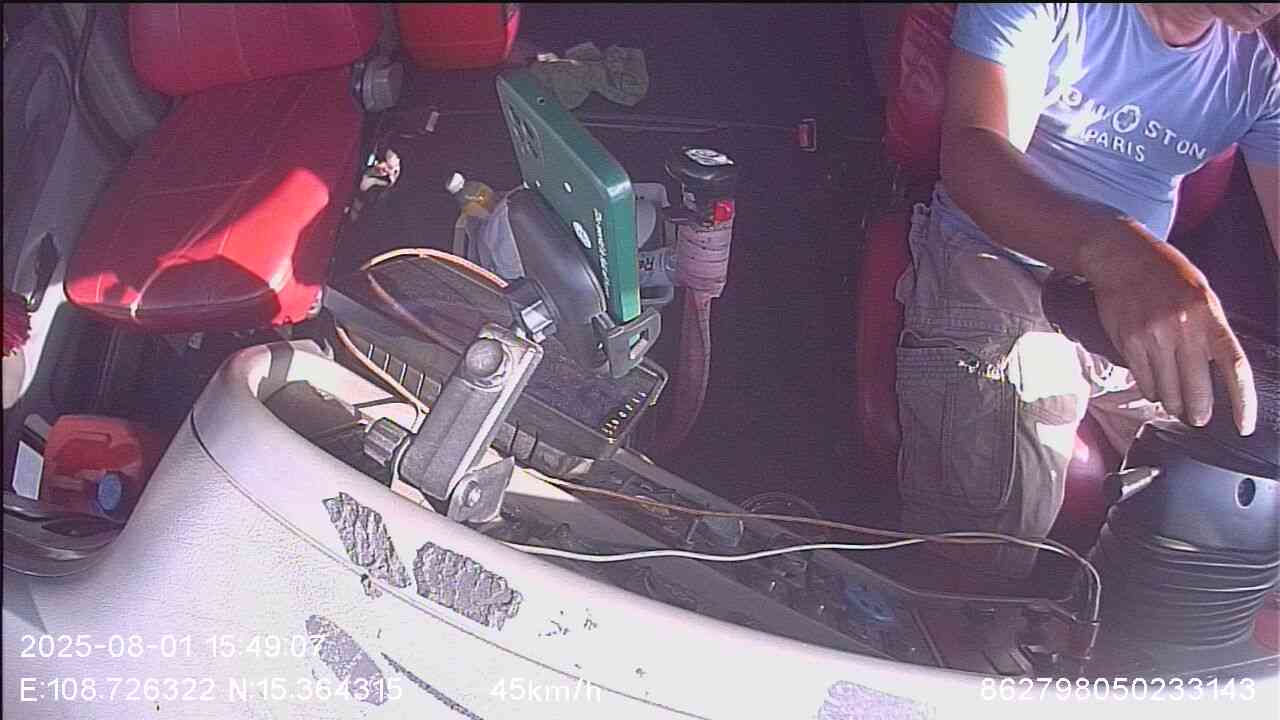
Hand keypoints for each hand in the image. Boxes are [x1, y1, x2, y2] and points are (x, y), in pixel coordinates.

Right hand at [1078, 220, 1256, 434]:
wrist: (1121, 257)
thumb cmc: (1165, 275)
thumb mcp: (1201, 295)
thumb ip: (1210, 331)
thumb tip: (1217, 370)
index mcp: (1209, 317)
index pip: (1234, 368)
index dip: (1243, 402)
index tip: (1244, 426)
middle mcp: (1183, 329)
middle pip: (1197, 391)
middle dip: (1198, 413)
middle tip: (1198, 418)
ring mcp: (1153, 337)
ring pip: (1167, 392)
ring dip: (1172, 404)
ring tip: (1174, 404)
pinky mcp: (1128, 342)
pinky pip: (1143, 381)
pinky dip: (1151, 390)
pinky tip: (1154, 387)